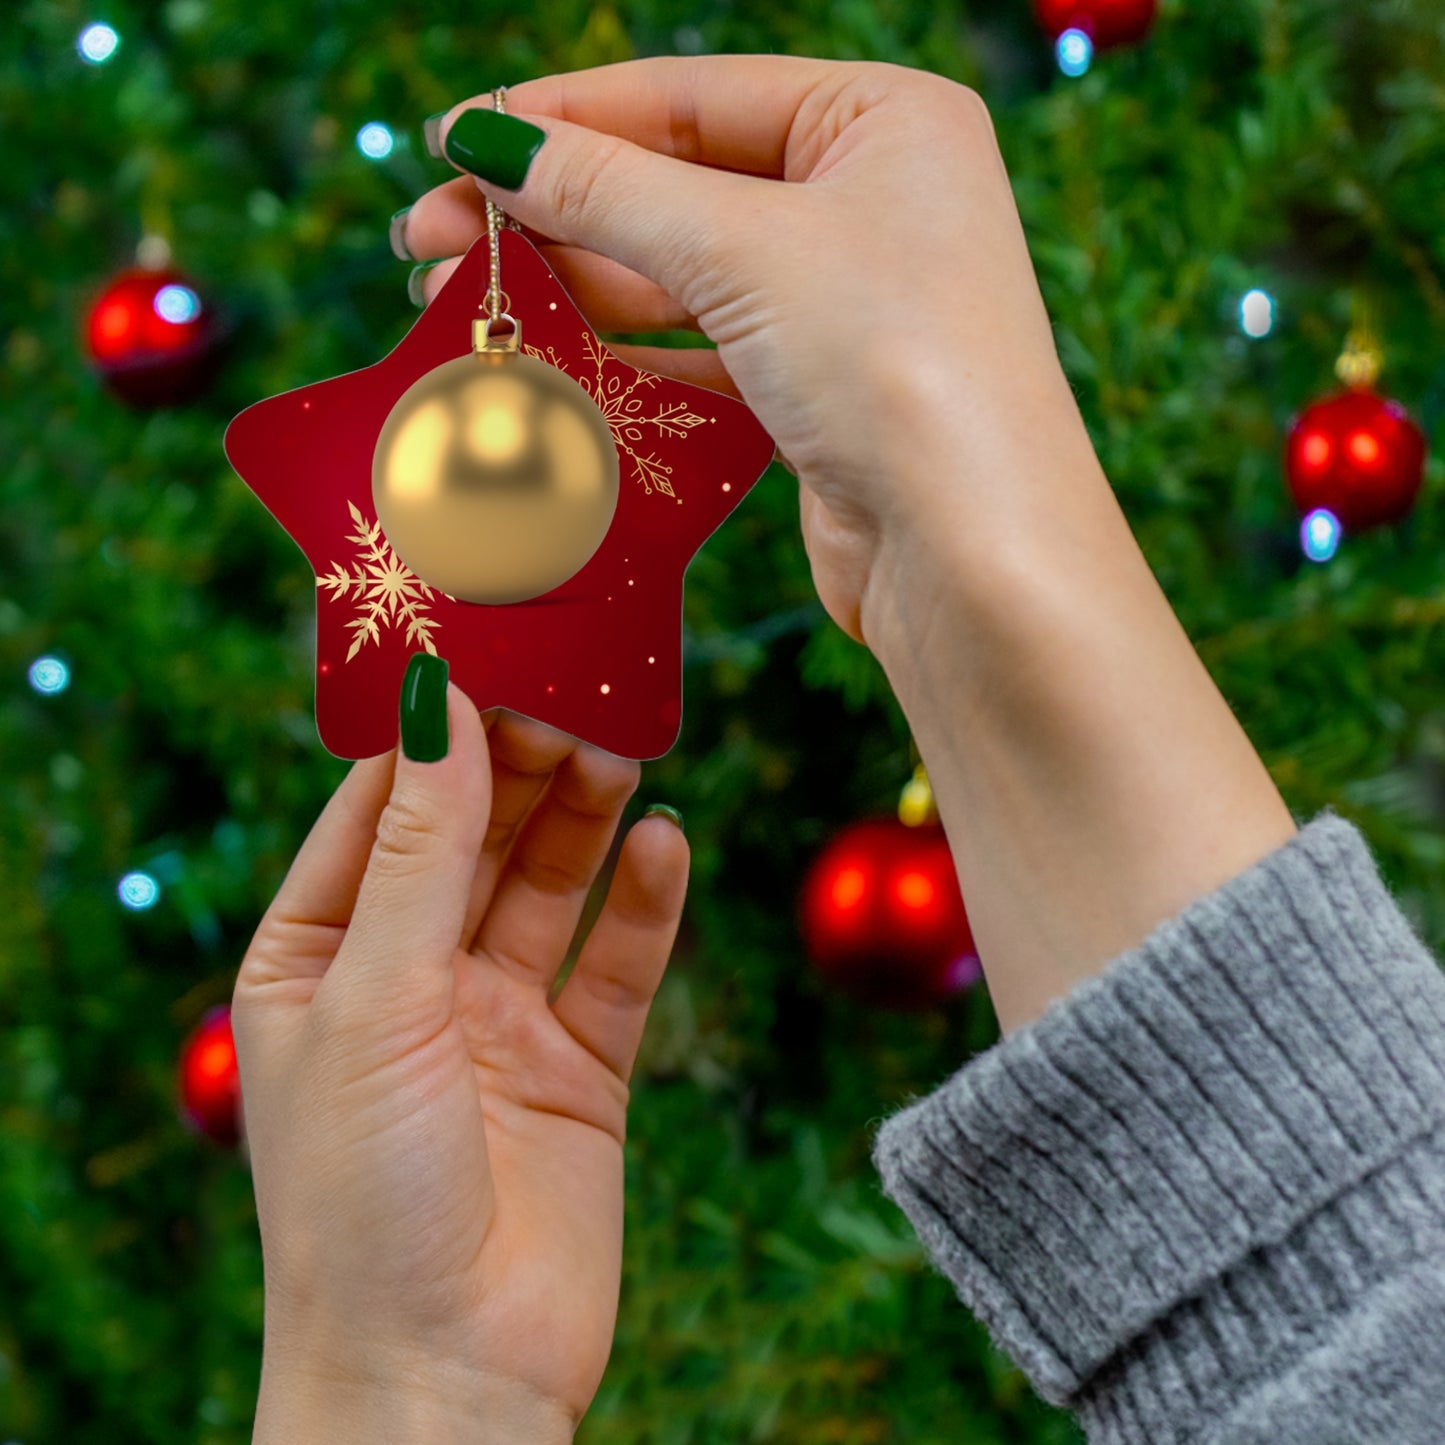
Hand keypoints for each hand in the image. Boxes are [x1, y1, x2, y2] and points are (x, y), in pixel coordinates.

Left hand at [232, 684, 687, 1438]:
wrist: (446, 1379)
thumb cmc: (362, 1198)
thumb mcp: (375, 999)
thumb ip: (418, 851)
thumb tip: (437, 706)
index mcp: (318, 959)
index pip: (376, 811)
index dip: (430, 734)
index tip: (487, 654)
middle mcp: (407, 980)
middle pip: (473, 837)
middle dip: (520, 767)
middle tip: (577, 695)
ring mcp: (497, 1023)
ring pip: (549, 886)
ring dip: (584, 818)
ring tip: (623, 751)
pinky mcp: (579, 1069)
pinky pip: (616, 965)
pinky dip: (644, 904)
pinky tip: (667, 845)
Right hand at [400, 56, 1095, 645]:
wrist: (970, 554)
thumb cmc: (895, 366)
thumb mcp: (743, 249)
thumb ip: (609, 189)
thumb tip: (489, 140)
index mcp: (882, 118)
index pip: (689, 95)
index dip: (562, 117)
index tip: (453, 140)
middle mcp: (871, 198)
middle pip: (675, 182)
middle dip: (551, 208)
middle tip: (428, 236)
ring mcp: (846, 297)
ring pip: (681, 271)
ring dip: (573, 282)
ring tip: (461, 294)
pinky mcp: (820, 387)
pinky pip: (702, 347)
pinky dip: (624, 350)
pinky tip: (544, 352)